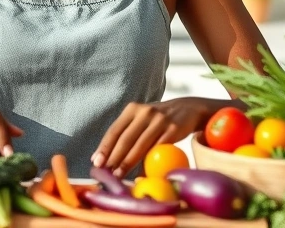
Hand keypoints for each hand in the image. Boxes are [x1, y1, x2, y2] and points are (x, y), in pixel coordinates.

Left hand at [91, 98, 209, 176]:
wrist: (188, 109)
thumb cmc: (158, 119)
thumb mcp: (141, 119)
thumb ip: (126, 134)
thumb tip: (105, 158)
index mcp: (133, 109)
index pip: (114, 130)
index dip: (104, 147)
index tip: (96, 162)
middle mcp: (145, 112)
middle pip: (126, 138)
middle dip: (114, 157)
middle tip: (105, 172)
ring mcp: (160, 120)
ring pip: (140, 145)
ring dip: (128, 162)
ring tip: (119, 175)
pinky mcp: (173, 130)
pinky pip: (158, 150)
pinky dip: (148, 164)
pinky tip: (141, 173)